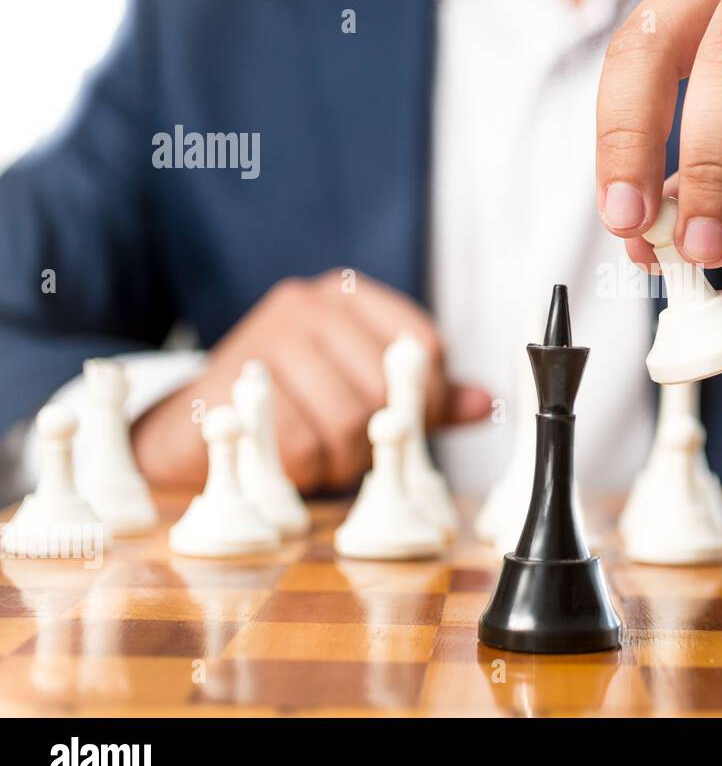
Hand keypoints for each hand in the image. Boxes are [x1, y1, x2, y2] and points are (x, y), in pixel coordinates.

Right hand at [131, 271, 491, 492]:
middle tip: (355, 448)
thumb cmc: (298, 405)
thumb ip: (425, 396)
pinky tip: (291, 459)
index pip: (422, 344)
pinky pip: (302, 446)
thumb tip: (483, 403)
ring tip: (322, 453)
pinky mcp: (233, 386)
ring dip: (342, 458)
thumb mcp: (365, 390)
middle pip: (385, 389)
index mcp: (349, 296)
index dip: (430, 397)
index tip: (413, 424)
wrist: (194, 424)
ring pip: (346, 421)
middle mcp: (309, 306)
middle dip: (379, 438)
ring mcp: (266, 340)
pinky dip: (307, 469)